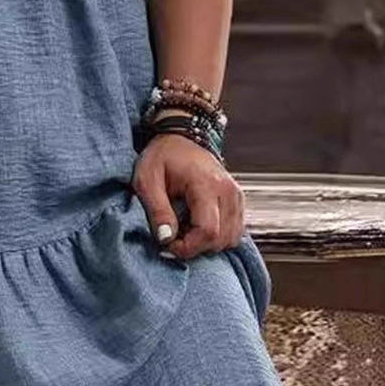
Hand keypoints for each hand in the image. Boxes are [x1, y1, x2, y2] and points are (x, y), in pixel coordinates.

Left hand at [132, 128, 245, 259]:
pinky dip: (215, 237)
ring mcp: (236, 196)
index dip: (187, 247)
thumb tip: (166, 239)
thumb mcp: (147, 180)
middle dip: (194, 247)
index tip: (167, 245)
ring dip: (205, 244)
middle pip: (220, 239)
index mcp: (207, 184)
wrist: (181, 137)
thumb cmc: (162, 156)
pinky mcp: (237, 202)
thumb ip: (157, 210)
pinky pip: (233, 232)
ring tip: (184, 229)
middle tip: (173, 237)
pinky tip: (196, 226)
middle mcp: (228, 191)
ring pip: (229, 239)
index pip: (208, 231)